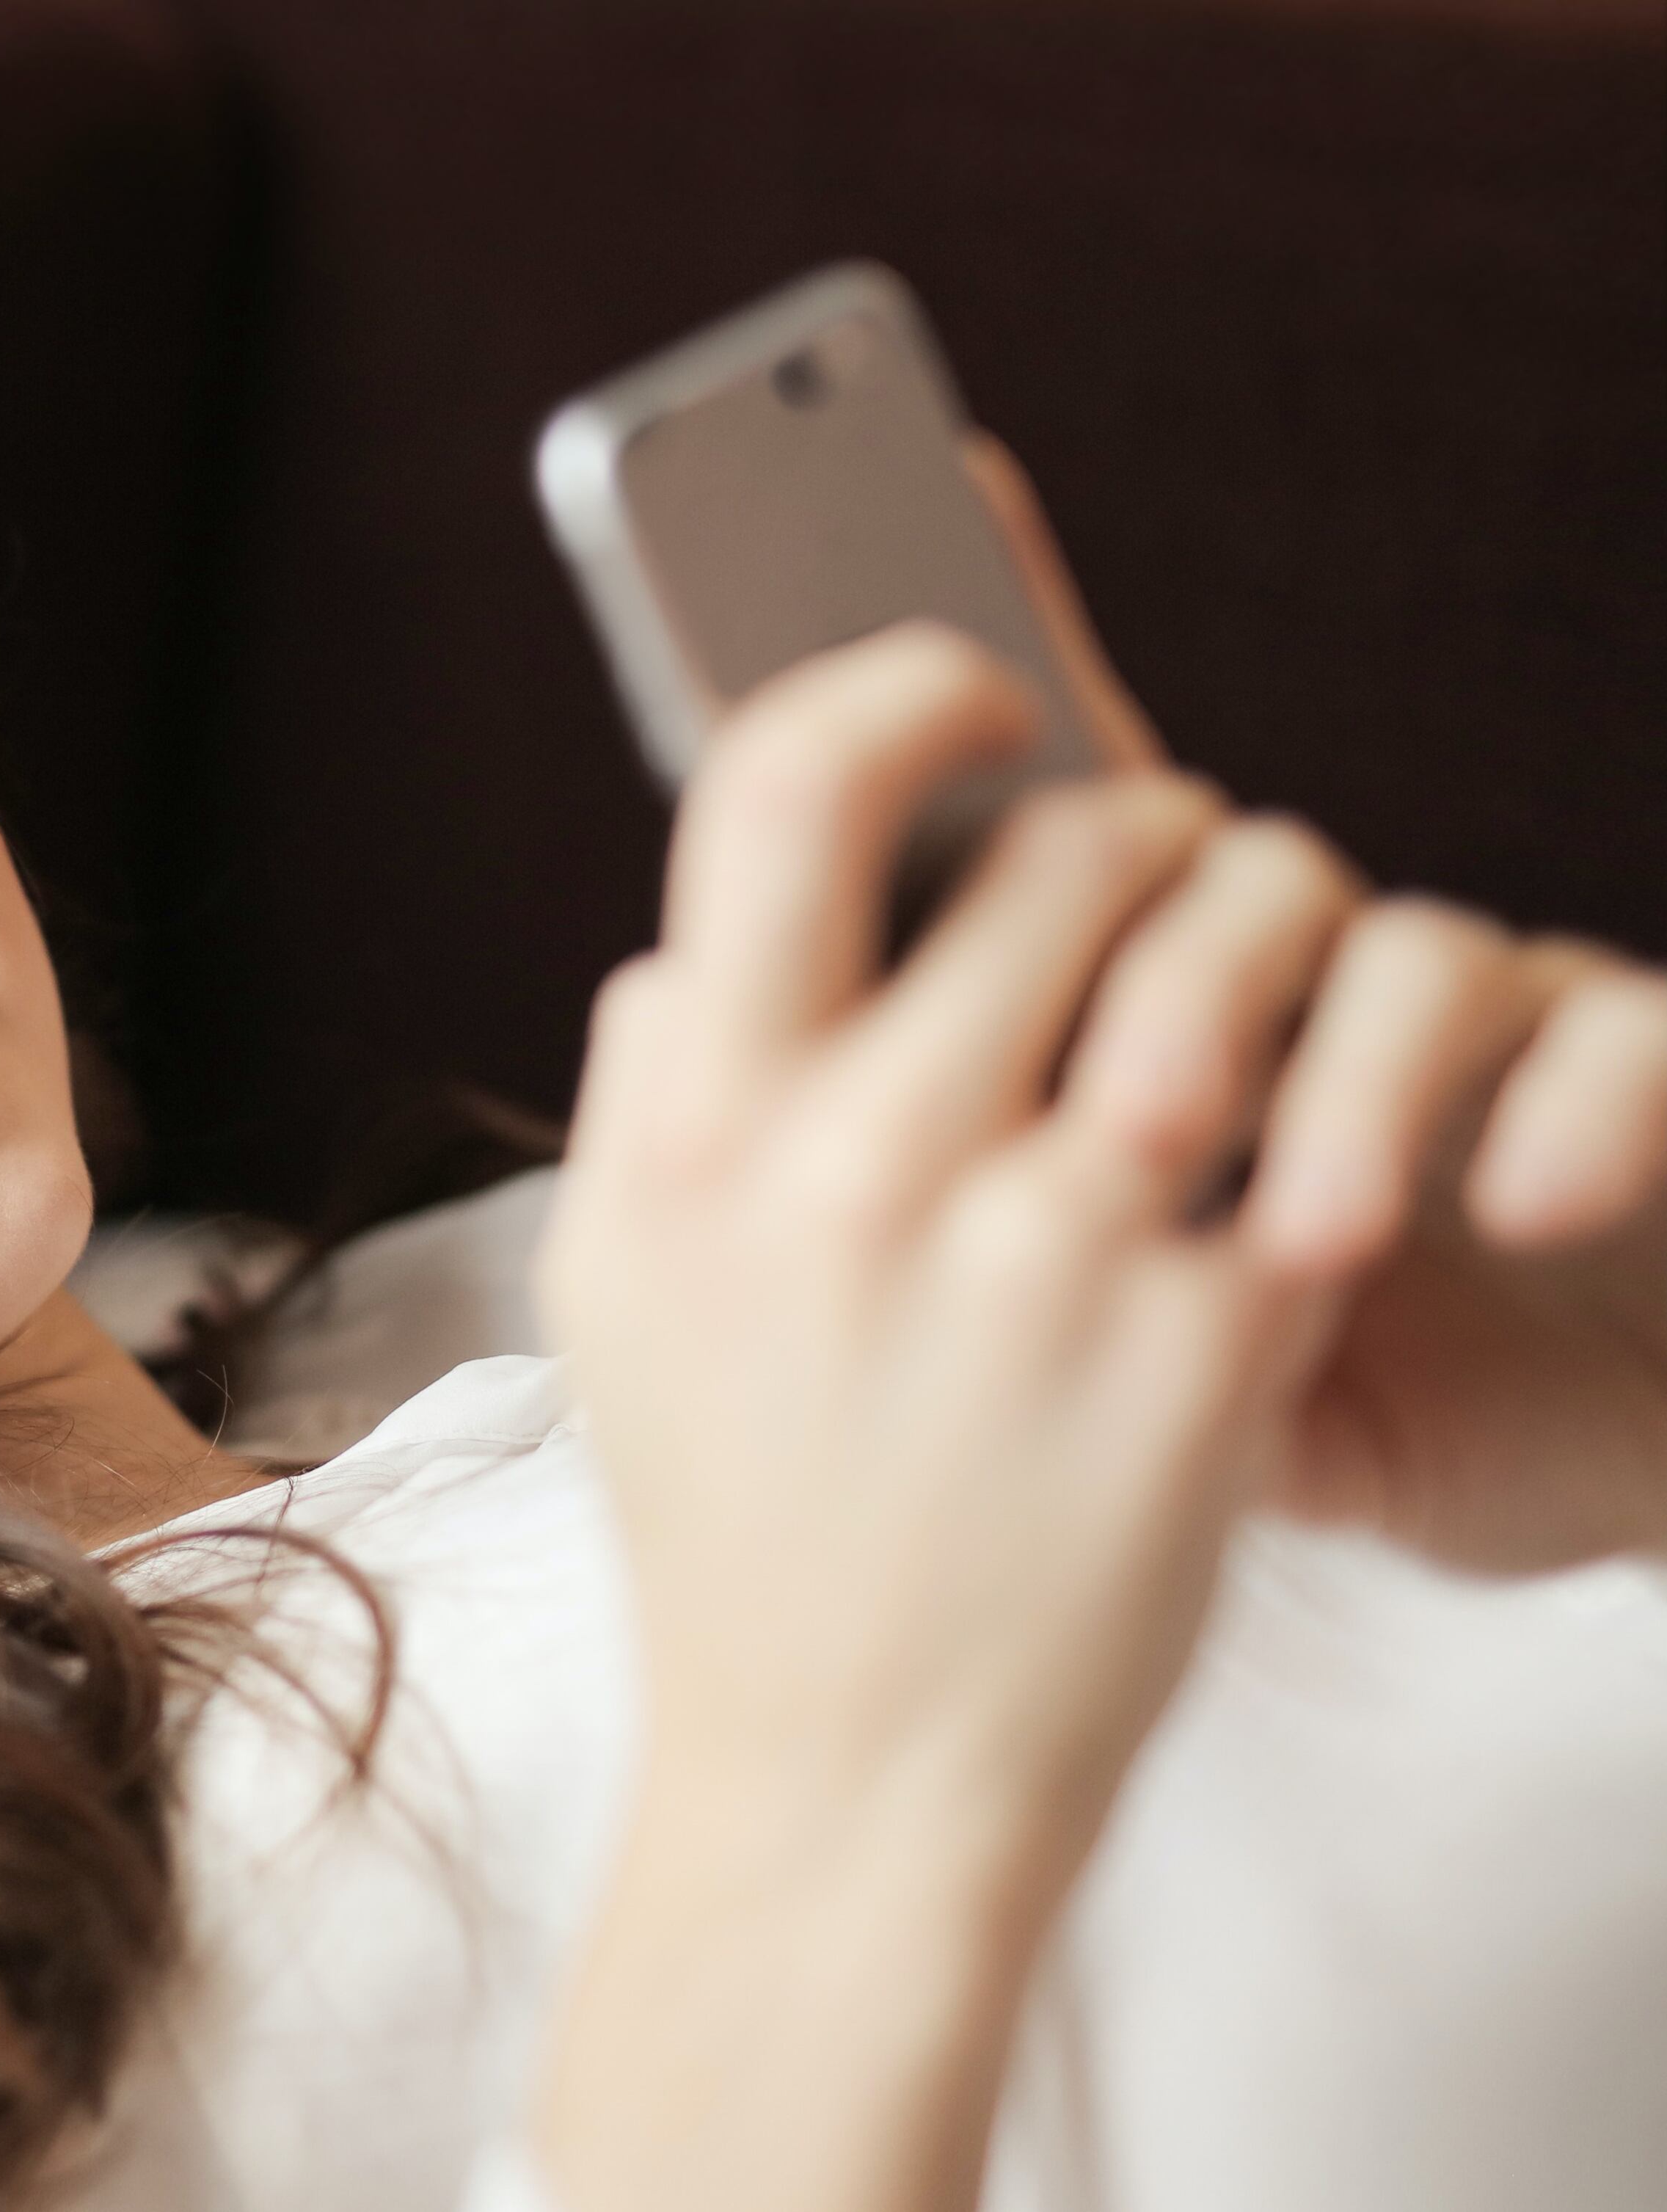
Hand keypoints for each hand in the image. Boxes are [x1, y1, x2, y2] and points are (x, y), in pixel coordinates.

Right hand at [535, 624, 1353, 2211]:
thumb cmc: (737, 1518)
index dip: (899, 690)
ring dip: (1255, 918)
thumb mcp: (606, 1291)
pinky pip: (1313, 1118)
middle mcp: (852, 1170)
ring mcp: (1037, 1254)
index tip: (975, 698)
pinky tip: (1300, 1127)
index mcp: (689, 1136)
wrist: (855, 1779)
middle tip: (1153, 861)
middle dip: (1127, 823)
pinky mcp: (1200, 1342)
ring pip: (1215, 942)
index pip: (787, 789)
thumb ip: (639, 1088)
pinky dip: (1326, 1094)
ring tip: (1249, 963)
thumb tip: (696, 931)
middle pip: (1049, 848)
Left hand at [976, 439, 1666, 1569]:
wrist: (1535, 1491)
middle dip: (1165, 992)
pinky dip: (1577, 1110)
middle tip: (1117, 1137)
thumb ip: (890, 1155)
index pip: (1043, 829)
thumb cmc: (1251, 1398)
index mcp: (1131, 1005)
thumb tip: (662, 999)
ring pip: (1403, 944)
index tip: (959, 700)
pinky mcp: (1631, 1092)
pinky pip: (1614, 1041)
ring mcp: (1464, 1026)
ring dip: (1349, 1084)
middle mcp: (1289, 979)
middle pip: (1207, 876)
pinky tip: (1517, 1203)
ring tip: (1296, 1238)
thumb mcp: (1049, 1306)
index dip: (981, 723)